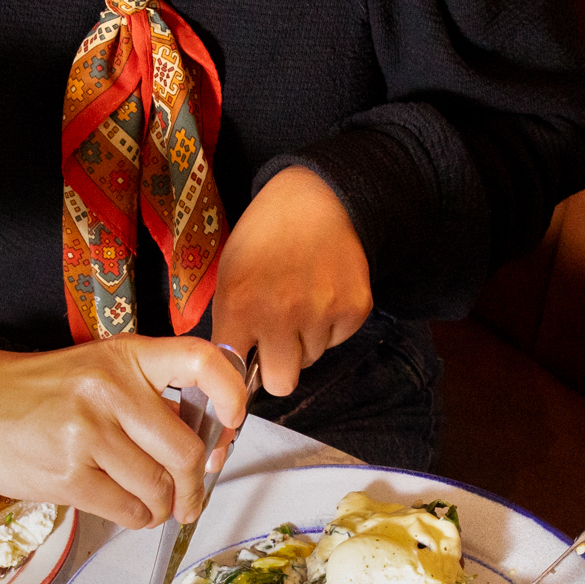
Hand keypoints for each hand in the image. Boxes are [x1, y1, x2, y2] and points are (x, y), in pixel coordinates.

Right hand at [0, 296, 250, 529]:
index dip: (232, 396)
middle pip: (185, 452)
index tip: (232, 426)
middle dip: (196, 486)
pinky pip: (125, 508)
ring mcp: (86, 432)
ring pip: (157, 487)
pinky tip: (130, 510)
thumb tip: (206, 443)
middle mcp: (111, 389)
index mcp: (126, 356)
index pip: (200, 364)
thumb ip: (147, 394)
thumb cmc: (40, 389)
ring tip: (153, 505)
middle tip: (191, 498)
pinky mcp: (66, 473)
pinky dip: (136, 517)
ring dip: (162, 507)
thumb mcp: (97, 368)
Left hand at [213, 165, 371, 395]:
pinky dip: (330, 326)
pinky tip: (322, 294)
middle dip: (278, 368)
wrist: (314, 199)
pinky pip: (337, 341)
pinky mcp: (354, 308)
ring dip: (304, 341)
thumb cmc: (264, 237)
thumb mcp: (229, 276)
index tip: (244, 363)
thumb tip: (231, 372)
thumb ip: (229, 325)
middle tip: (277, 343)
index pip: (235, 373)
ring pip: (311, 359)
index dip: (238, 370)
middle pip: (282, 383)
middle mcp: (281, 314)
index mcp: (240, 306)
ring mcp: (322, 312)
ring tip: (301, 302)